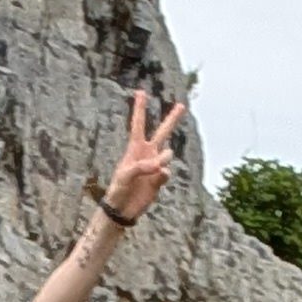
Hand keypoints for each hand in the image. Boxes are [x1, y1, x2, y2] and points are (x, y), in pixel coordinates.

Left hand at [105, 89, 186, 222]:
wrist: (123, 209)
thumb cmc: (118, 189)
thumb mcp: (125, 175)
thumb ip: (142, 166)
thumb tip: (161, 164)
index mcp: (135, 148)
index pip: (138, 124)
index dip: (139, 109)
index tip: (141, 92)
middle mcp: (148, 153)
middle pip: (163, 132)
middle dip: (172, 119)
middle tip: (182, 105)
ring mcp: (156, 165)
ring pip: (168, 154)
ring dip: (163, 159)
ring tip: (155, 167)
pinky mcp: (160, 179)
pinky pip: (167, 172)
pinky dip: (163, 174)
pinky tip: (158, 178)